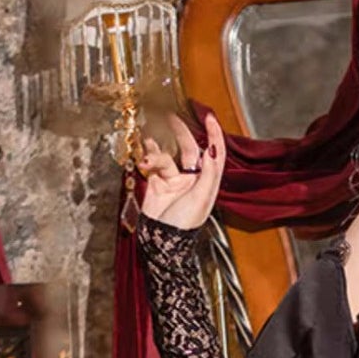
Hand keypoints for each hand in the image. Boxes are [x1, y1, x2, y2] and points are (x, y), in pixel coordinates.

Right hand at [138, 110, 225, 229]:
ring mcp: (173, 180)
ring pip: (166, 156)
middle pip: (188, 148)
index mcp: (208, 182)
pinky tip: (143, 159)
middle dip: (180, 133)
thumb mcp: (202, 198)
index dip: (213, 135)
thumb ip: (209, 173)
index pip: (215, 154)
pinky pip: (153, 164)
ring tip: (148, 154)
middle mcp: (192, 179)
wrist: (162, 240)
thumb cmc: (185, 224)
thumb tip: (213, 150)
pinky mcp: (156, 183)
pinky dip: (147, 159)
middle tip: (171, 118)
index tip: (209, 117)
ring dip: (156, 153)